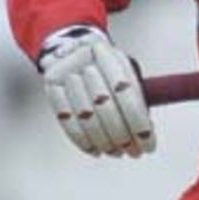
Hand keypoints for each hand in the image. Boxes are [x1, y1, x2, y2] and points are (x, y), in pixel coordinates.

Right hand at [36, 25, 155, 156]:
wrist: (69, 47)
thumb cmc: (104, 68)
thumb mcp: (124, 70)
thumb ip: (137, 96)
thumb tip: (146, 131)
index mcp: (108, 53)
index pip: (126, 92)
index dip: (138, 122)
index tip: (148, 143)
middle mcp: (84, 59)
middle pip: (104, 106)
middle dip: (122, 136)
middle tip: (133, 151)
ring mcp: (64, 71)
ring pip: (85, 116)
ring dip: (104, 142)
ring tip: (117, 152)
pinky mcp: (51, 85)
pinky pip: (66, 120)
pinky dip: (83, 140)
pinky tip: (96, 149)